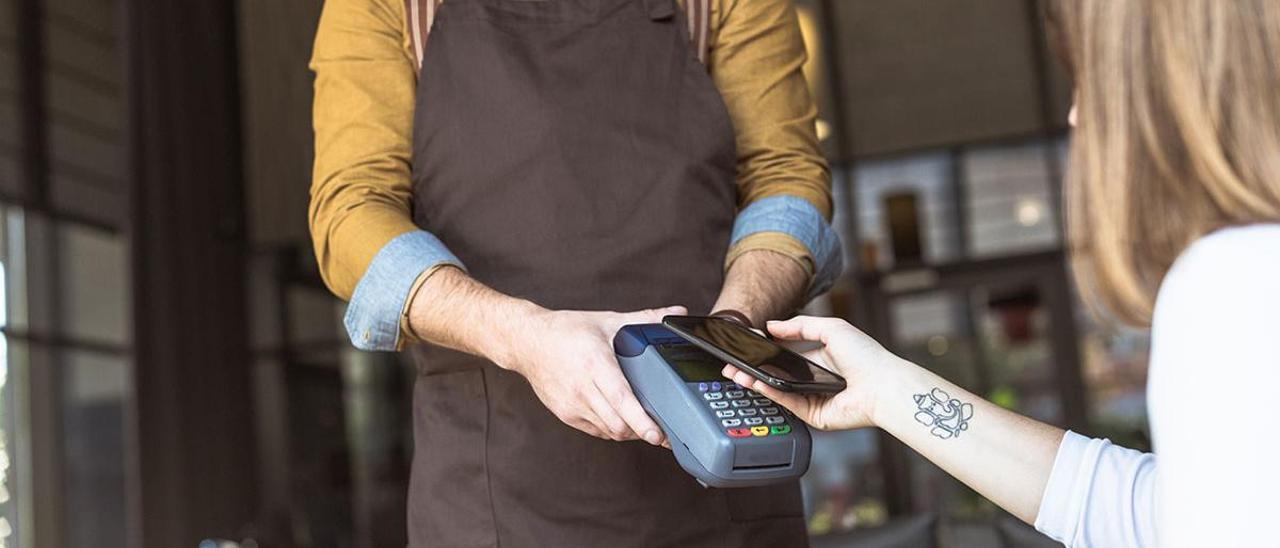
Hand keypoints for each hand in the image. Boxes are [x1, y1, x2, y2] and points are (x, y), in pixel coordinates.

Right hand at [493, 305, 687, 444]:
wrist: (527, 341)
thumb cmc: (567, 330)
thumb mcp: (608, 321)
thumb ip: (645, 319)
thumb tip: (676, 314)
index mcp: (595, 363)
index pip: (622, 400)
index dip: (642, 422)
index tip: (658, 435)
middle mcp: (582, 387)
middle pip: (617, 424)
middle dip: (641, 431)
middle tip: (662, 430)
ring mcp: (572, 404)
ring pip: (608, 431)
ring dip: (628, 431)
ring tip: (643, 424)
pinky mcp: (565, 414)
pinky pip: (596, 431)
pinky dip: (612, 429)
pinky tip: (620, 418)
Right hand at [721, 316, 902, 430]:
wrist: (883, 385)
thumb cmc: (867, 356)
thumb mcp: (831, 328)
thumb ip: (800, 326)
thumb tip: (773, 326)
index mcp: (818, 359)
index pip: (784, 355)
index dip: (764, 351)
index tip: (746, 345)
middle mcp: (813, 380)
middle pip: (776, 375)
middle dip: (753, 369)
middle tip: (733, 364)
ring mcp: (812, 398)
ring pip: (778, 390)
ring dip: (756, 381)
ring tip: (737, 373)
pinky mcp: (813, 415)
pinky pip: (787, 402)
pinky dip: (771, 392)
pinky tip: (758, 382)